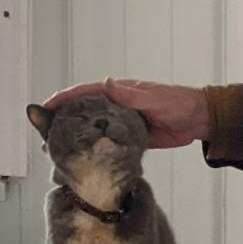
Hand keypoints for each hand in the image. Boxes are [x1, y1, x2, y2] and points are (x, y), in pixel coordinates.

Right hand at [41, 78, 209, 148]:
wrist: (199, 120)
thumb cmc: (178, 103)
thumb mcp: (153, 98)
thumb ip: (130, 95)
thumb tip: (107, 82)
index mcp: (120, 92)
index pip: (85, 93)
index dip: (64, 98)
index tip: (46, 106)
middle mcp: (117, 106)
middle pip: (84, 112)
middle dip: (62, 121)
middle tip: (43, 135)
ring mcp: (122, 123)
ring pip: (93, 130)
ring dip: (75, 138)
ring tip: (54, 152)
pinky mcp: (130, 139)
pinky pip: (107, 144)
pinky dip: (94, 150)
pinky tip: (83, 161)